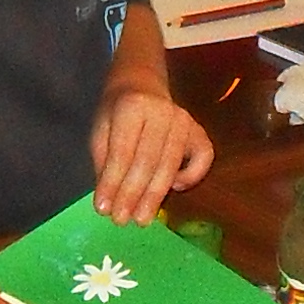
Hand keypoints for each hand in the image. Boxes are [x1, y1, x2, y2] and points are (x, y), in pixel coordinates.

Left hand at [91, 82, 210, 227]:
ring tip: (141, 219)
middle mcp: (163, 112)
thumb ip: (104, 163)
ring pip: (171, 165)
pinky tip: (175, 188)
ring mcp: (186, 121)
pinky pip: (203, 158)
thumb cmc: (117, 113)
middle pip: (148, 161)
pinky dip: (191, 176)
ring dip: (155, 196)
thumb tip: (108, 202)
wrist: (142, 83)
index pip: (123, 152)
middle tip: (122, 220)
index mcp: (133, 107)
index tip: (103, 209)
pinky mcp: (199, 131)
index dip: (113, 183)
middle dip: (133, 195)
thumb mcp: (100, 130)